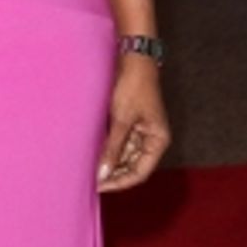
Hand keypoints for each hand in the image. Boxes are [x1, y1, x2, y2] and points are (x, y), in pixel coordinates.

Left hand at [97, 57, 170, 192]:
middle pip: (132, 167)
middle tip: (89, 180)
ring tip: (88, 169)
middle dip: (113, 174)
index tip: (99, 186)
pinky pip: (119, 145)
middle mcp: (152, 140)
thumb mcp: (122, 120)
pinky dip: (107, 151)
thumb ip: (113, 148)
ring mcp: (141, 133)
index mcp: (158, 141)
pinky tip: (93, 155)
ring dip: (109, 163)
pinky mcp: (130, 125)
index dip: (120, 182)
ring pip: (124, 158)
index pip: (140, 173)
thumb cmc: (134, 86)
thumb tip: (103, 174)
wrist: (133, 59)